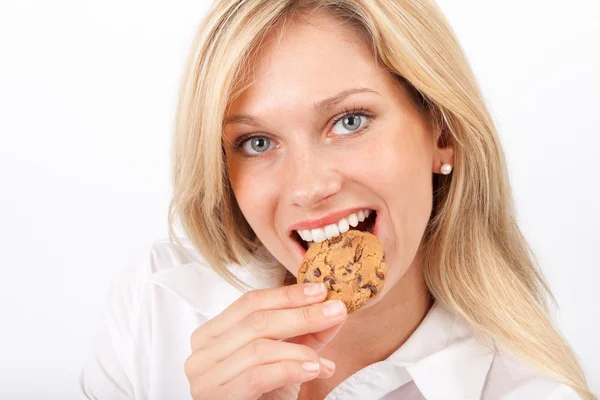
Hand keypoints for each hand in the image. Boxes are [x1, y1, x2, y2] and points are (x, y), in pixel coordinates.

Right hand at [184, 282, 347, 399]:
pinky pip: (258, 376)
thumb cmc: (261, 397)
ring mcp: (206, 377)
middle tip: (335, 311)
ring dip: (300, 350)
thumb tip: (333, 311)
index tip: (321, 290)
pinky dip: (290, 370)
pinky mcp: (217, 399)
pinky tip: (313, 371)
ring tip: (325, 362)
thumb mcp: (282, 358)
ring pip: (259, 348)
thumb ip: (303, 334)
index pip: (250, 302)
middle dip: (301, 314)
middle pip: (256, 322)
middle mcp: (202, 353)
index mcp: (212, 334)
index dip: (287, 295)